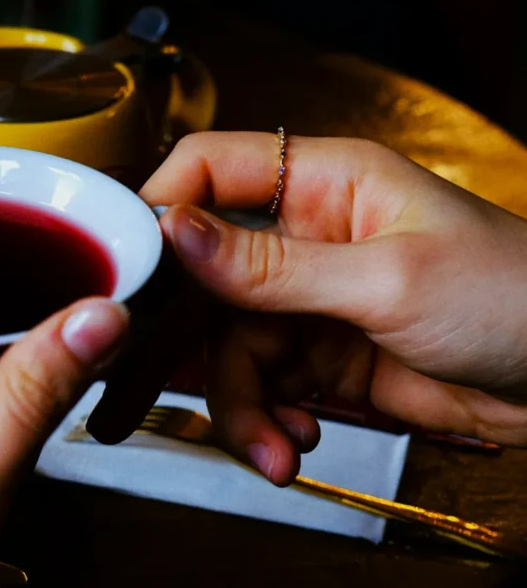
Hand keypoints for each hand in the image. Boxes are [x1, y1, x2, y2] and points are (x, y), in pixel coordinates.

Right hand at [88, 131, 526, 485]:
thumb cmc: (515, 296)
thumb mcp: (387, 279)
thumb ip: (272, 264)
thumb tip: (176, 230)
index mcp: (320, 181)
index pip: (208, 168)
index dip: (160, 206)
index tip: (127, 266)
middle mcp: (302, 235)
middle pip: (202, 275)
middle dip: (177, 338)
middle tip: (137, 387)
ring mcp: (306, 300)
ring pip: (225, 346)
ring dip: (237, 404)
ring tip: (270, 448)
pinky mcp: (318, 357)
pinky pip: (260, 388)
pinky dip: (266, 422)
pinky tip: (294, 443)